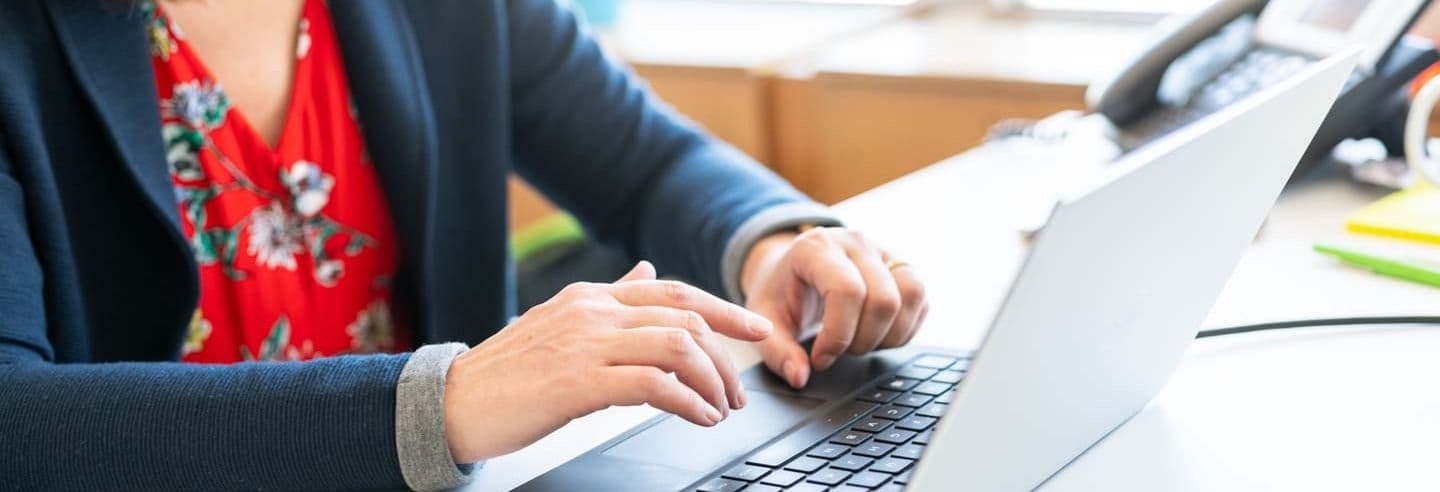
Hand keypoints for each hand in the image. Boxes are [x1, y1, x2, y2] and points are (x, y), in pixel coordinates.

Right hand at [442, 262, 772, 462]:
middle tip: (738, 391)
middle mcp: (593, 312)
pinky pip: (654, 387)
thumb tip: (647, 270)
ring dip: (712, 381)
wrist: (449, 403)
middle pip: (686, 320)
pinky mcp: (578, 383)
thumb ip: (609, 298)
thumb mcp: (561, 323)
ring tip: (720, 408)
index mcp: (591, 297)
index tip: (757, 330)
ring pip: (677, 348)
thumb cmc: (506, 373)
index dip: (724, 310)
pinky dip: (687, 402)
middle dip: (726, 356)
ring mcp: (586, 345)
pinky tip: (698, 418)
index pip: (675, 293)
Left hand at [742, 227, 927, 388]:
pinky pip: (921, 301)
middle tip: (840, 351)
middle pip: (884, 300)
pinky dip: (904, 330)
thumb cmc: (780, 292)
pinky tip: (876, 335)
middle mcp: (855, 242)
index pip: (847, 291)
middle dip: (864, 341)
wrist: (792, 268)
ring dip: (889, 335)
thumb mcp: (765, 318)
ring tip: (860, 342)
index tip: (821, 358)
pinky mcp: (902, 267)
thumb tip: (799, 376)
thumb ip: (777, 350)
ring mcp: (883, 251)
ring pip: (912, 296)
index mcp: (817, 247)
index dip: (838, 335)